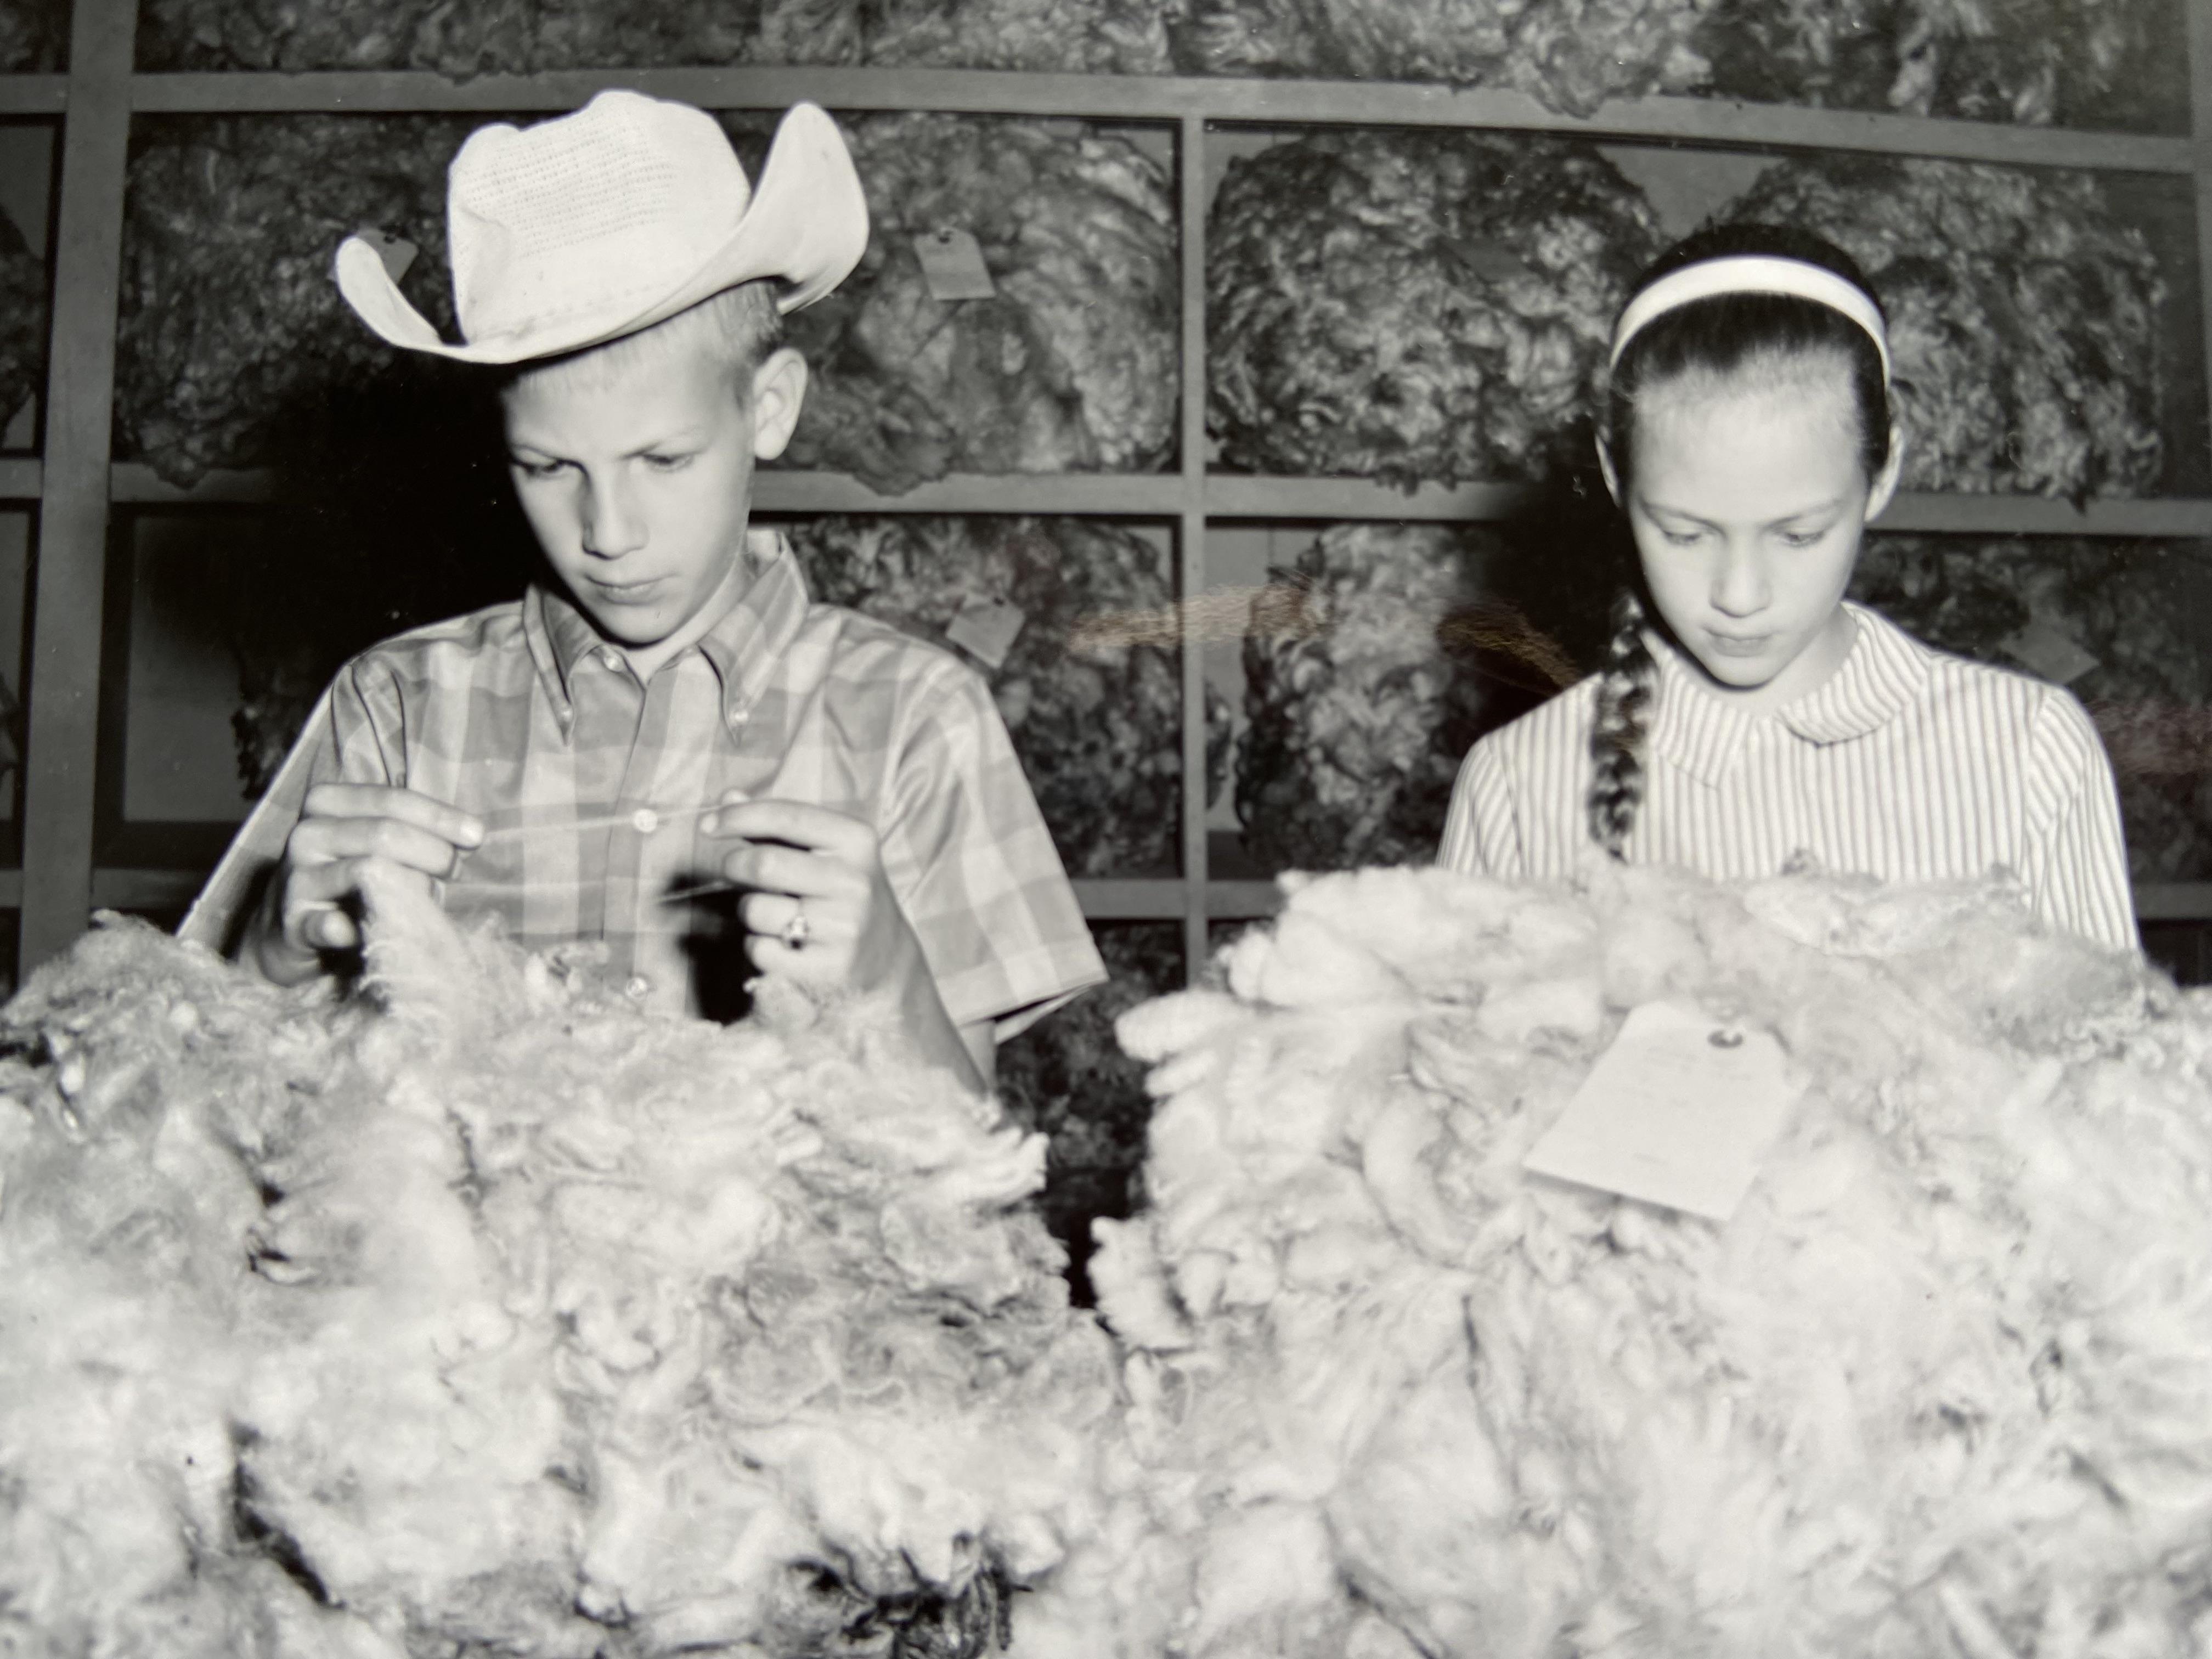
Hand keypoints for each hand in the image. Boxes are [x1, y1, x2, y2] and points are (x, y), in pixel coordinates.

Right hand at [252, 784, 484, 985]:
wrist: (289, 931)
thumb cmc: (350, 881)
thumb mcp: (377, 845)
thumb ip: (414, 831)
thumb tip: (470, 834)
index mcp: (327, 802)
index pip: (392, 799)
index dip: (439, 816)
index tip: (476, 835)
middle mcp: (307, 834)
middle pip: (385, 833)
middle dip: (433, 852)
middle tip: (455, 871)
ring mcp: (295, 879)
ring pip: (368, 871)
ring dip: (411, 888)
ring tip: (428, 901)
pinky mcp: (293, 923)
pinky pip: (331, 924)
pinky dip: (359, 930)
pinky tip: (369, 933)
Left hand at [707, 796, 982, 1092]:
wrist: (885, 957)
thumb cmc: (840, 892)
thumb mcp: (823, 850)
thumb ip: (775, 825)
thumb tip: (726, 799)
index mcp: (856, 841)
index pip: (786, 815)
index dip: (738, 817)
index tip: (707, 824)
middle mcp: (854, 882)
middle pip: (763, 864)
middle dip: (735, 866)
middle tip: (738, 872)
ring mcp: (844, 927)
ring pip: (755, 910)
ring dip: (749, 911)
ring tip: (774, 913)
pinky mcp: (828, 968)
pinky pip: (759, 950)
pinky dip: (758, 945)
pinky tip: (782, 943)